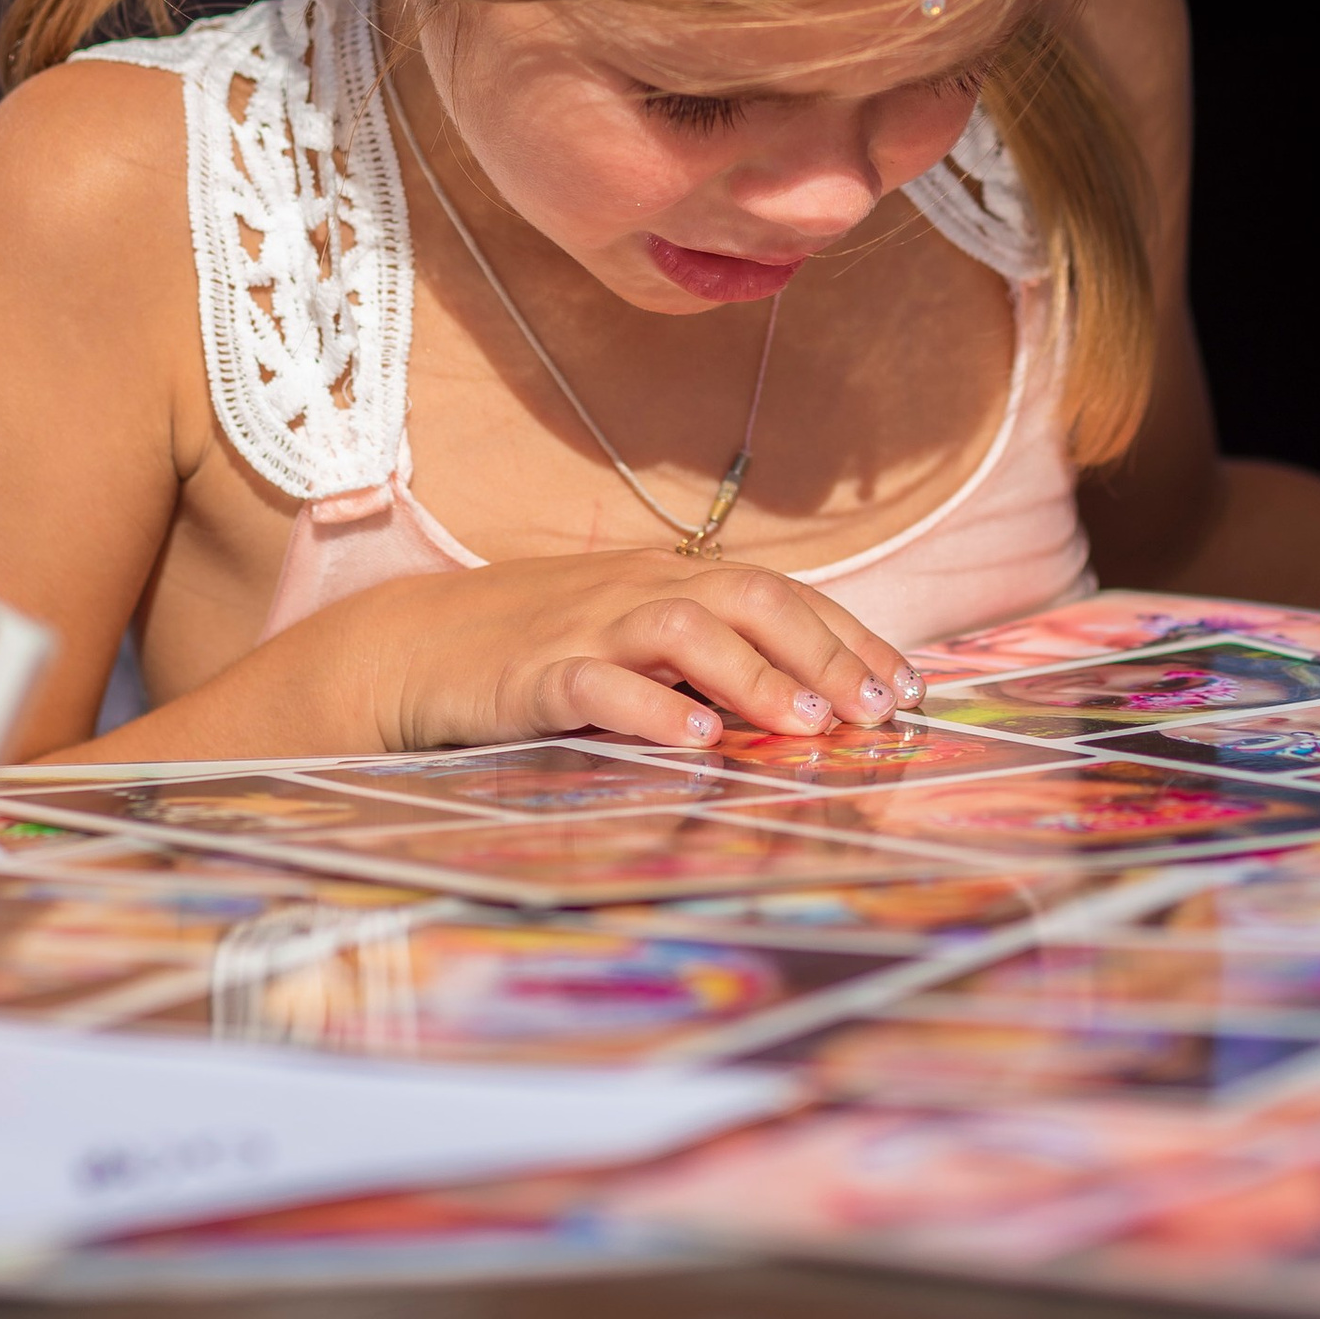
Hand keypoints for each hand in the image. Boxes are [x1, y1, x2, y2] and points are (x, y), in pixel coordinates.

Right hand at [285, 547, 920, 756]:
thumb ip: (705, 660)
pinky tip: (696, 739)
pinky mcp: (535, 674)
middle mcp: (638, 590)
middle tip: (876, 711)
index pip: (780, 594)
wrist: (414, 648)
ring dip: (754, 676)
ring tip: (806, 725)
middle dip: (822, 653)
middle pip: (749, 598)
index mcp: (670, 579)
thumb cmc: (538, 650)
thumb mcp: (630, 640)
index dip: (847, 637)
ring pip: (686, 629)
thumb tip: (805, 703)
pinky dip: (653, 707)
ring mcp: (586, 628)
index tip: (905, 687)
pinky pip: (600, 683)